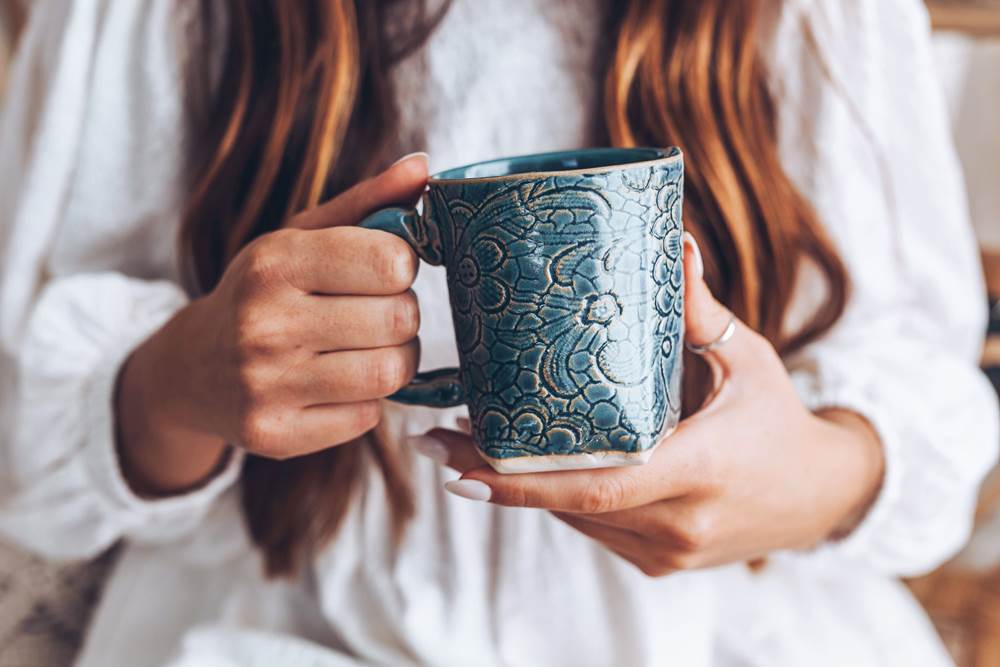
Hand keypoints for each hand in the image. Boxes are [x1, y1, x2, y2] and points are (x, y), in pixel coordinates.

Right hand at [117, 154, 429, 493]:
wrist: (190, 368)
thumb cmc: (262, 291)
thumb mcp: (300, 237)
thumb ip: (367, 203)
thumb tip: (425, 166)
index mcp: (274, 263)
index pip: (391, 260)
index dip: (402, 267)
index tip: (383, 271)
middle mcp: (265, 324)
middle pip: (399, 319)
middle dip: (401, 315)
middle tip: (376, 313)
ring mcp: (266, 386)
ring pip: (390, 373)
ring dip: (396, 360)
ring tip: (369, 348)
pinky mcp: (274, 436)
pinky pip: (366, 418)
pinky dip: (366, 401)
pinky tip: (336, 385)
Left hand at [414, 234, 884, 574]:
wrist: (820, 496)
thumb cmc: (779, 418)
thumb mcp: (746, 358)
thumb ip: (700, 309)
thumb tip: (674, 241)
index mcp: (706, 466)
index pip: (601, 484)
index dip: (526, 481)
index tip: (462, 467)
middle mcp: (683, 520)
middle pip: (571, 505)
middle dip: (496, 477)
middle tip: (434, 440)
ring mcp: (669, 550)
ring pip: (576, 520)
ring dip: (517, 485)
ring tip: (460, 442)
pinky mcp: (660, 561)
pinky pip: (594, 529)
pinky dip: (554, 498)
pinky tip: (518, 464)